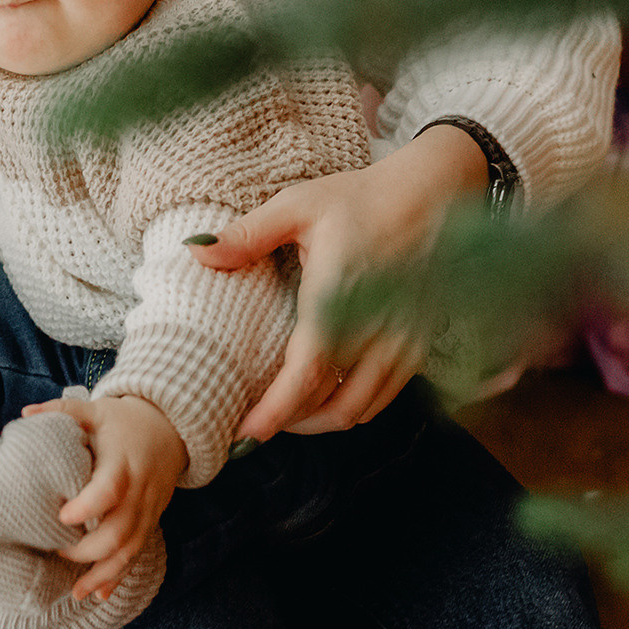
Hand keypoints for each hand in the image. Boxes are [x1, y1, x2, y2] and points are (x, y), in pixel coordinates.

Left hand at [18, 394, 185, 601]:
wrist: (173, 428)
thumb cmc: (127, 420)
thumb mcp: (97, 410)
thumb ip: (63, 411)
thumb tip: (25, 416)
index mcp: (123, 462)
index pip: (109, 490)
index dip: (88, 507)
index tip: (61, 517)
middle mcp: (139, 490)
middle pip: (119, 531)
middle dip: (87, 551)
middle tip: (56, 552)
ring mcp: (148, 509)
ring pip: (130, 550)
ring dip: (103, 574)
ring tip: (76, 593)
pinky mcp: (152, 521)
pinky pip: (138, 553)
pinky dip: (119, 576)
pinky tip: (100, 595)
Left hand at [189, 124, 487, 441]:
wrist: (432, 194)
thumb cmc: (362, 198)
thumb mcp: (298, 206)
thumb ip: (247, 235)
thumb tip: (196, 250)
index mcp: (337, 298)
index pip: (305, 375)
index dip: (275, 413)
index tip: (246, 434)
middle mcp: (373, 329)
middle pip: (330, 406)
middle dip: (290, 424)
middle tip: (255, 423)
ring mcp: (400, 342)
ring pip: (359, 410)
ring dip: (321, 422)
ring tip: (288, 416)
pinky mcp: (417, 345)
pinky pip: (384, 397)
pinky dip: (353, 408)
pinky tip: (330, 396)